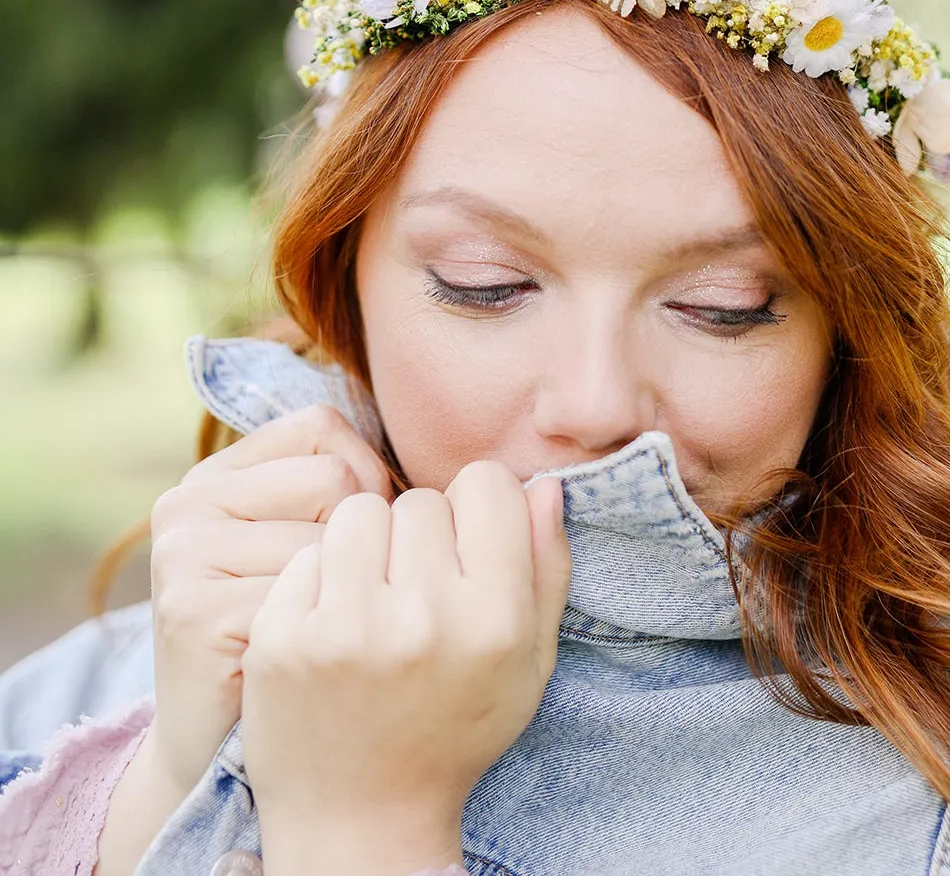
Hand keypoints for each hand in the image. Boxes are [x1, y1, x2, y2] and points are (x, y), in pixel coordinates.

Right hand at [147, 403, 391, 797]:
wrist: (245, 763)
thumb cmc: (314, 647)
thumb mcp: (323, 550)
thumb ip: (367, 487)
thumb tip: (520, 461)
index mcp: (221, 473)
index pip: (322, 429)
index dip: (367, 480)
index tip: (366, 542)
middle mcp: (190, 500)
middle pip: (334, 481)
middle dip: (368, 546)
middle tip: (347, 604)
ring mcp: (185, 555)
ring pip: (329, 541)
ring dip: (352, 598)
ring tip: (328, 639)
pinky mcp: (194, 612)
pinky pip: (307, 599)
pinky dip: (327, 639)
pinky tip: (308, 667)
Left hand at [240, 463, 570, 874]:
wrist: (358, 823)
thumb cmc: (453, 734)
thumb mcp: (528, 664)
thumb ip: (547, 569)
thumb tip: (543, 484)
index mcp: (492, 621)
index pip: (486, 485)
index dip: (479, 508)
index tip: (468, 546)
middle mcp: (421, 620)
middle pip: (421, 500)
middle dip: (421, 535)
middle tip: (416, 590)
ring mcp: (344, 628)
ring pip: (360, 513)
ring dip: (367, 545)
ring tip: (372, 597)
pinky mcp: (282, 637)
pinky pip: (307, 553)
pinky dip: (319, 579)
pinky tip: (332, 625)